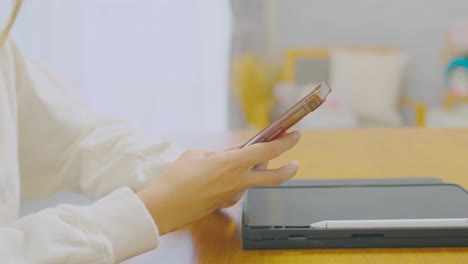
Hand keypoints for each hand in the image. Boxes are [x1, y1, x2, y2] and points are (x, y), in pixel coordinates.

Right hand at [137, 131, 300, 234]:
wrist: (165, 206)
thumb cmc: (178, 178)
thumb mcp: (198, 154)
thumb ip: (221, 152)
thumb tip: (234, 152)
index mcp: (233, 163)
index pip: (268, 151)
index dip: (285, 142)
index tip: (295, 135)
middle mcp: (239, 181)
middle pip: (275, 177)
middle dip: (289, 169)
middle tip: (295, 162)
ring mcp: (234, 195)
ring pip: (252, 180)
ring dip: (252, 170)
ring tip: (233, 161)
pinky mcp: (227, 204)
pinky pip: (237, 188)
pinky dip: (235, 180)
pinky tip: (218, 177)